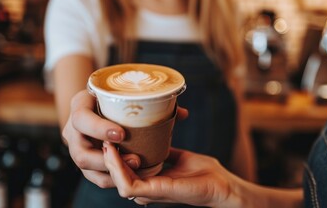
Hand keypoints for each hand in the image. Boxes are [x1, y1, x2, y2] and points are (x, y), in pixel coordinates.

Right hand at [62, 89, 188, 188]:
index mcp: (79, 105)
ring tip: (137, 168)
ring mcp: (77, 147)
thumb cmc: (114, 97)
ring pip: (86, 169)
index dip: (99, 129)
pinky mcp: (85, 162)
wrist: (99, 102)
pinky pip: (94, 176)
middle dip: (106, 160)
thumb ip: (152, 102)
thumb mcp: (125, 93)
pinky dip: (112, 178)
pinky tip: (132, 175)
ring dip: (111, 172)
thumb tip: (182, 113)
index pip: (81, 118)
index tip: (122, 134)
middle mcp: (72, 129)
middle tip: (135, 159)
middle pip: (79, 152)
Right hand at [102, 142, 243, 206]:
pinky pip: (128, 184)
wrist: (223, 184)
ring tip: (106, 141)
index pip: (123, 170)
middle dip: (106, 156)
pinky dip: (118, 168)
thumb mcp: (179, 156)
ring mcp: (149, 192)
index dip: (114, 154)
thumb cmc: (204, 172)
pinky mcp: (155, 192)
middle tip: (103, 135)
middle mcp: (146, 188)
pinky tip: (114, 151)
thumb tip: (156, 134)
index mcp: (150, 180)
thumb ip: (164, 150)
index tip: (109, 135)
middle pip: (115, 175)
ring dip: (108, 161)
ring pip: (116, 180)